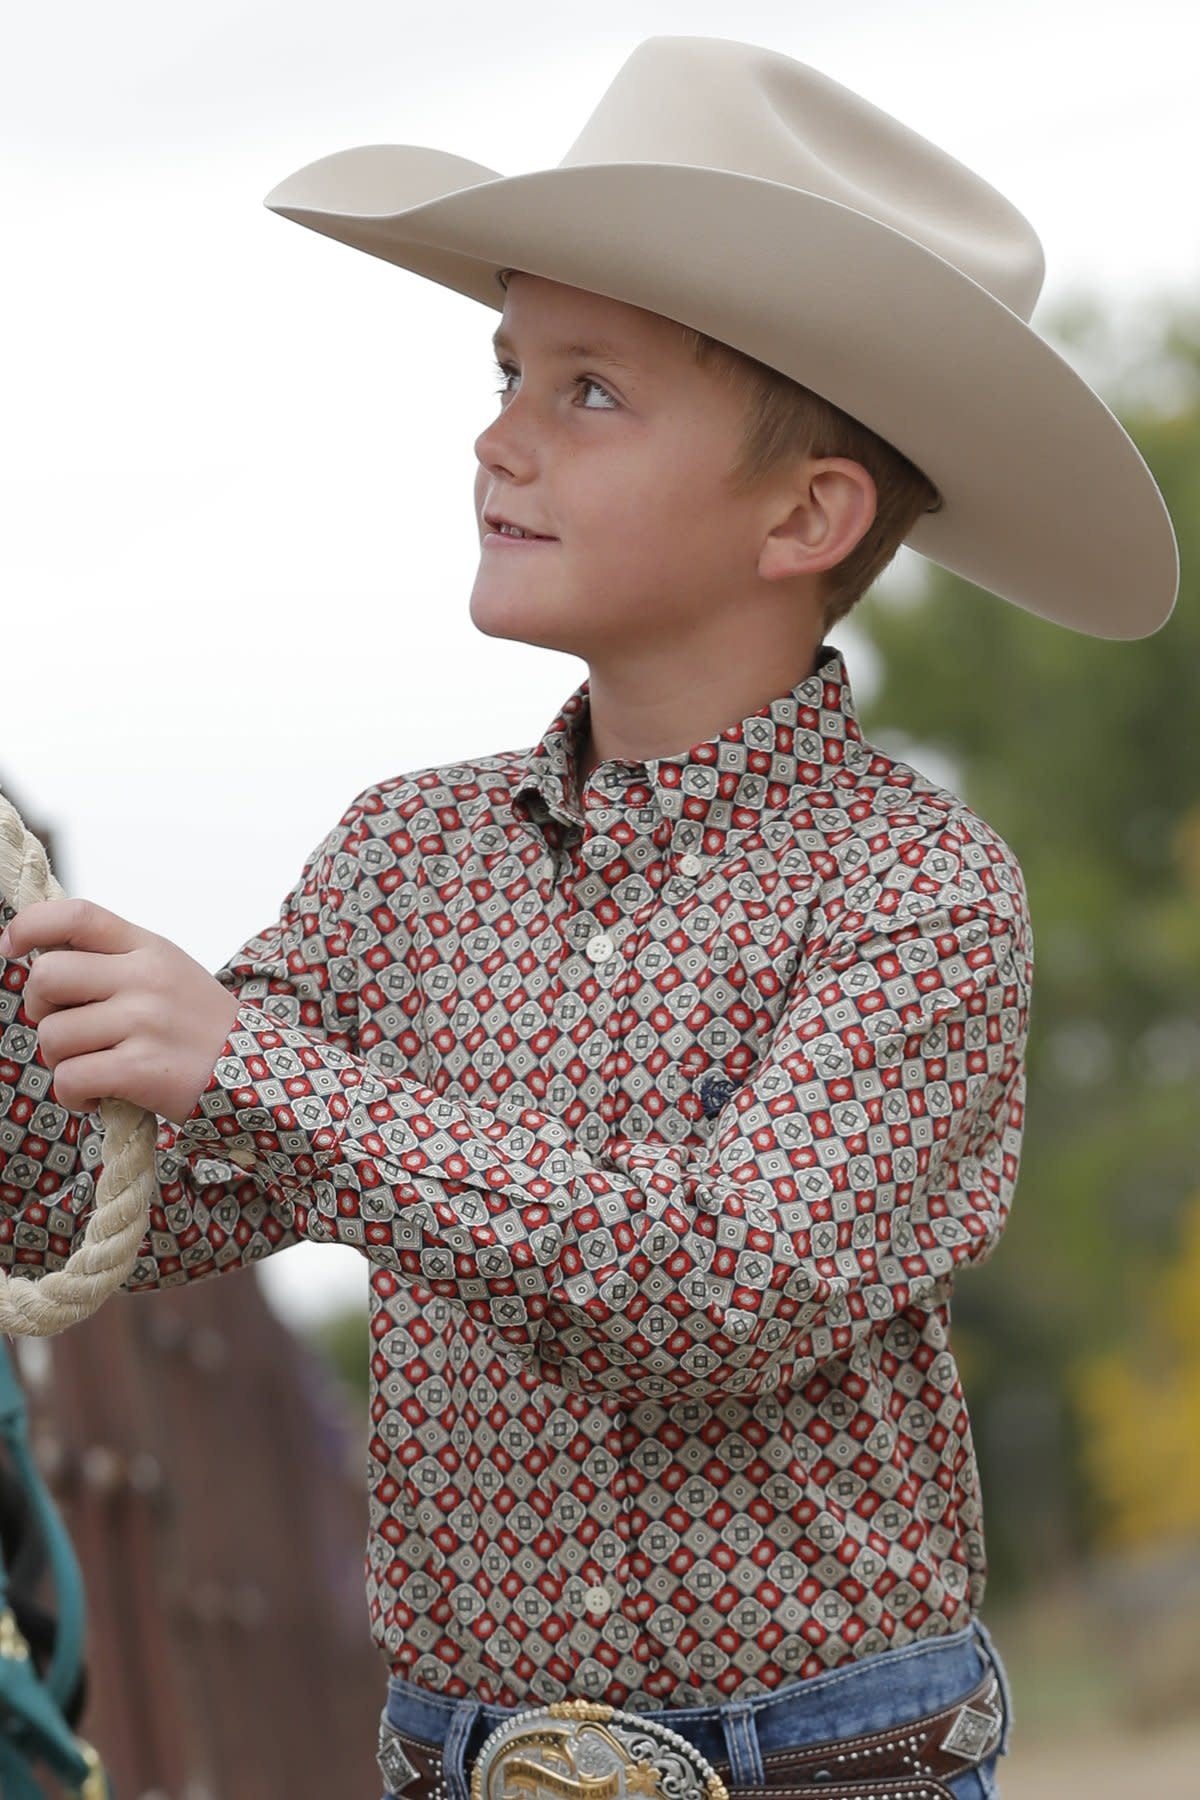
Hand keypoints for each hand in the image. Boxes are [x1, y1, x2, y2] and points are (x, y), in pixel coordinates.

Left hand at [0, 898, 241, 1124]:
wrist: (255, 1073)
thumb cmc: (197, 1024)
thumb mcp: (165, 971)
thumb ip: (113, 959)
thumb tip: (41, 958)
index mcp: (146, 947)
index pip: (76, 916)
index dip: (30, 925)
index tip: (9, 945)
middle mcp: (144, 977)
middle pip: (47, 976)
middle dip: (39, 1007)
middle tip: (64, 1025)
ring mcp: (143, 1022)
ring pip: (52, 1036)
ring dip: (60, 1061)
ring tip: (93, 1067)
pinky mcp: (141, 1069)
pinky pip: (69, 1079)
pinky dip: (73, 1095)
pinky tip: (97, 1095)